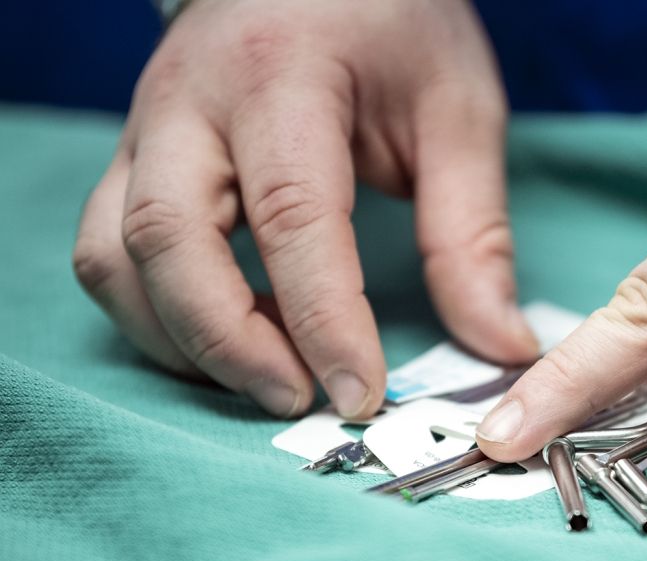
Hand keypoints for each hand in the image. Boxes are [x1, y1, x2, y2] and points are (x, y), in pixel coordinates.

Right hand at [73, 0, 537, 418]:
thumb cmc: (393, 28)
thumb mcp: (457, 113)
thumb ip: (473, 234)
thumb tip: (502, 346)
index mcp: (282, 80)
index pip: (291, 215)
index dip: (323, 318)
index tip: (362, 392)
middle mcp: (190, 103)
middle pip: (168, 241)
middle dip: (231, 343)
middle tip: (303, 401)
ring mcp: (145, 131)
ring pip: (115, 257)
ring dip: (182, 341)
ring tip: (269, 380)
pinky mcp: (133, 160)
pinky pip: (107, 254)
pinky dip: (156, 317)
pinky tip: (228, 343)